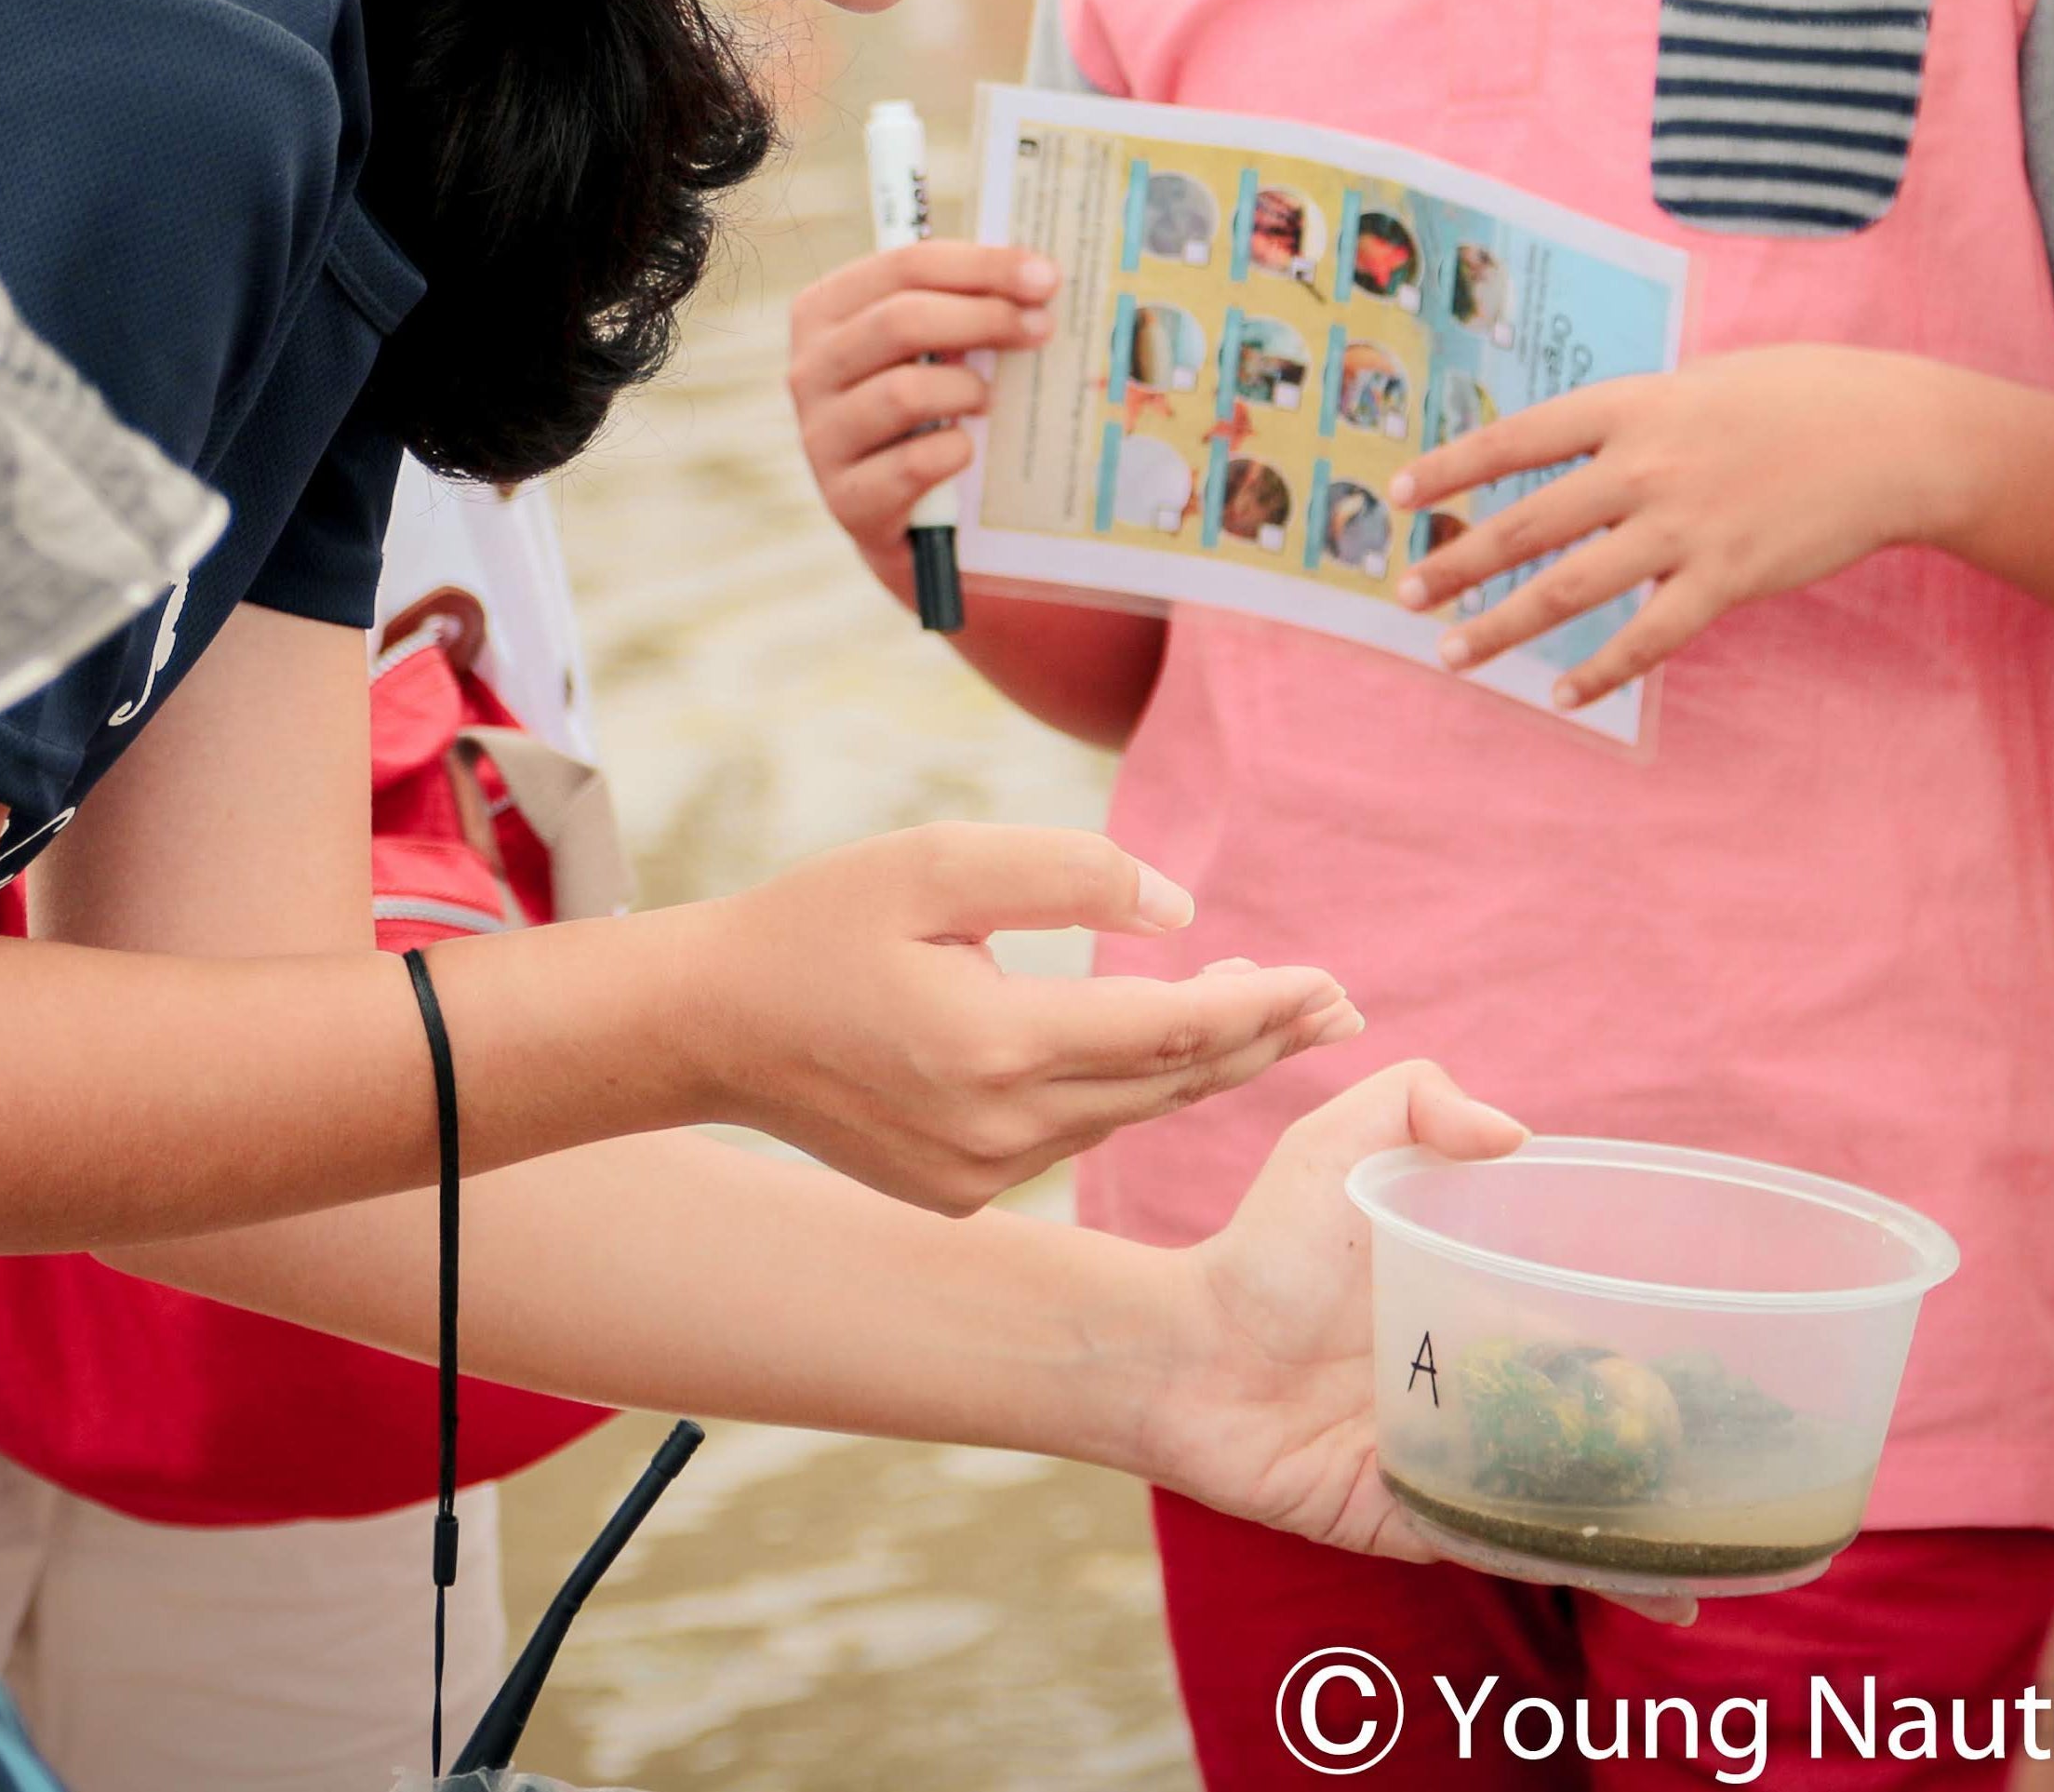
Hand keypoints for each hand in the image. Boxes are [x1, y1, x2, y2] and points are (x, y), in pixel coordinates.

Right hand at [685, 824, 1361, 1215]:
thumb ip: (1066, 873)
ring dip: (1200, 1065)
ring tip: (1272, 1014)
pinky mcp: (959, 1192)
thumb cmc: (820, 922)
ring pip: (1124, 1116)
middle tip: (1341, 1007)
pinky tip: (1155, 1048)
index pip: (1165, 1032)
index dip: (1256, 1005)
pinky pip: (1068, 1134)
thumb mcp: (936, 862)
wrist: (713, 1025)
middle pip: (1165, 1087)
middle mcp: (998, 1130)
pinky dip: (1125, 1092)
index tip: (1329, 982)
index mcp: (994, 1045)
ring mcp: (978, 1176)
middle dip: (1259, 1041)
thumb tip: (1179, 914)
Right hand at [787, 241, 1057, 576]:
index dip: (982, 267)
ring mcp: (820, 436)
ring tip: (988, 401)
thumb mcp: (931, 347)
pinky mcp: (845, 498)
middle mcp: (810, 368)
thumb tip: (1037, 275)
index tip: (1045, 278)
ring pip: (904, 392)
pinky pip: (915, 462)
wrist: (905, 517)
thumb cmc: (926, 410)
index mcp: (825, 310)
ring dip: (967, 391)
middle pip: (902, 321)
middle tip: (1042, 329)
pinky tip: (965, 451)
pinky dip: (956, 451)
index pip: (906, 266)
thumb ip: (961, 304)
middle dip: (986, 319)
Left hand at [1149, 1067, 1695, 1621]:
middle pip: (1602, 1415)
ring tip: (1744, 1528)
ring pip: (1583, 1490)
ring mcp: (1462, 1458)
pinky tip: (1676, 1588)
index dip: (1653, 1332)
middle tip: (1763, 1449)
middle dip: (1679, 1434)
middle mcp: (1481, 1383)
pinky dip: (1603, 1572)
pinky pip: (1527, 1551)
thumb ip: (1414, 1100)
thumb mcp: (1335, 1143)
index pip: (1588, 1321)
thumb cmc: (1264, 1245)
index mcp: (1476, 1302)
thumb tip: (1519, 1133)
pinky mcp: (1435, 1521)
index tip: (1734, 1348)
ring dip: (1661, 1511)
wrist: (1190, 1352)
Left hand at [1385, 345, 1954, 713]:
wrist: (1894, 437)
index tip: (1397, 496)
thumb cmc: (1797, 398)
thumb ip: (1632, 420)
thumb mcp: (1697, 384)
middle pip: (1527, 522)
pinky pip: (1649, 637)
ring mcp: (1686, 526)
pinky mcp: (1728, 578)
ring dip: (1503, 625)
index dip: (1449, 469)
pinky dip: (1601, 671)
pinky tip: (1561, 695)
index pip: (1515, 440)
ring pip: (1570, 587)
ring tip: (1452, 651)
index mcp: (1630, 406)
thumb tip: (1573, 451)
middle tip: (1403, 594)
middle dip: (1455, 562)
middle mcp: (1646, 465)